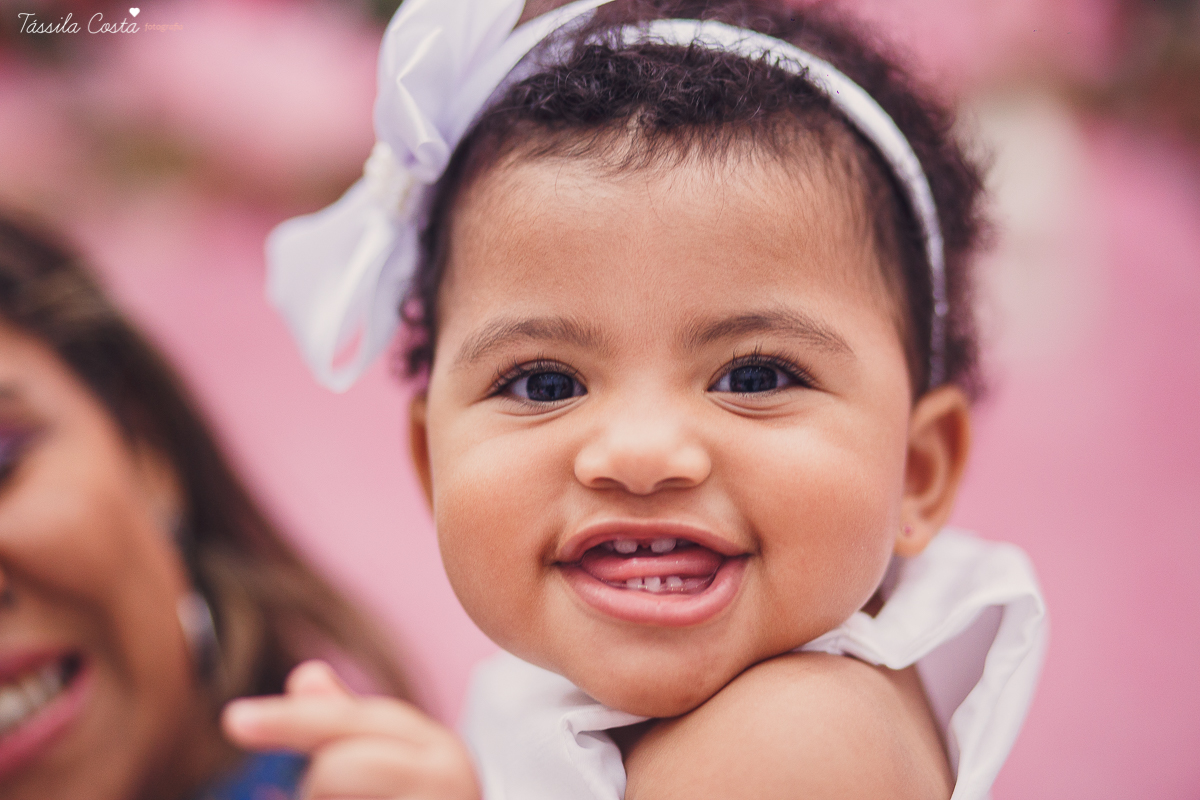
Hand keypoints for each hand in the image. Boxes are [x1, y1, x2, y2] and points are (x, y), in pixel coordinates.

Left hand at [223, 660, 480, 799]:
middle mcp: (448, 779)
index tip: (232, 719)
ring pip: (328, 790)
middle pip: (334, 771)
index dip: (289, 719)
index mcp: (437, 749)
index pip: (349, 724)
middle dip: (316, 790)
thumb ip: (349, 725)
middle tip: (328, 793)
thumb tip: (305, 674)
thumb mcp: (396, 763)